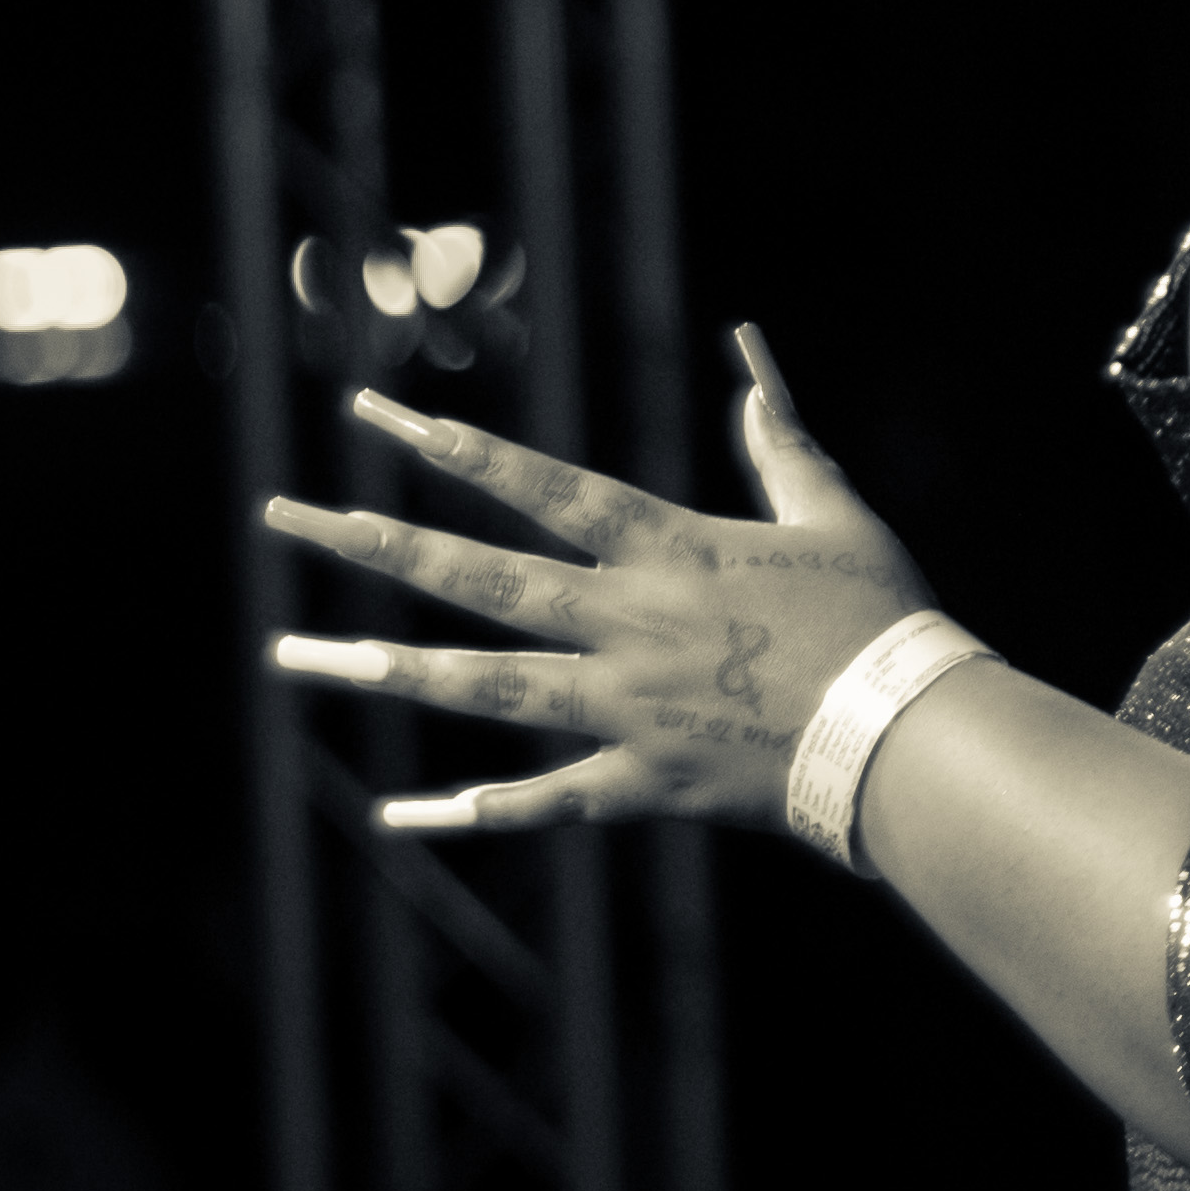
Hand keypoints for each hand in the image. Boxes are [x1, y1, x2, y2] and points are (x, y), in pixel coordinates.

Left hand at [262, 327, 931, 832]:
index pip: (537, 486)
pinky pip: (542, 801)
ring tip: (292, 657)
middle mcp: (626, 624)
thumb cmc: (880, 615)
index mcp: (667, 550)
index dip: (451, 450)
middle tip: (284, 519)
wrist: (905, 733)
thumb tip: (753, 375)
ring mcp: (625, 708)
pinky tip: (399, 814)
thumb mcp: (832, 515)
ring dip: (383, 669)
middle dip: (373, 544)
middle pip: (477, 579)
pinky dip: (471, 810)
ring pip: (482, 685)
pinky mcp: (643, 783)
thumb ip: (781, 447)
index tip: (373, 418)